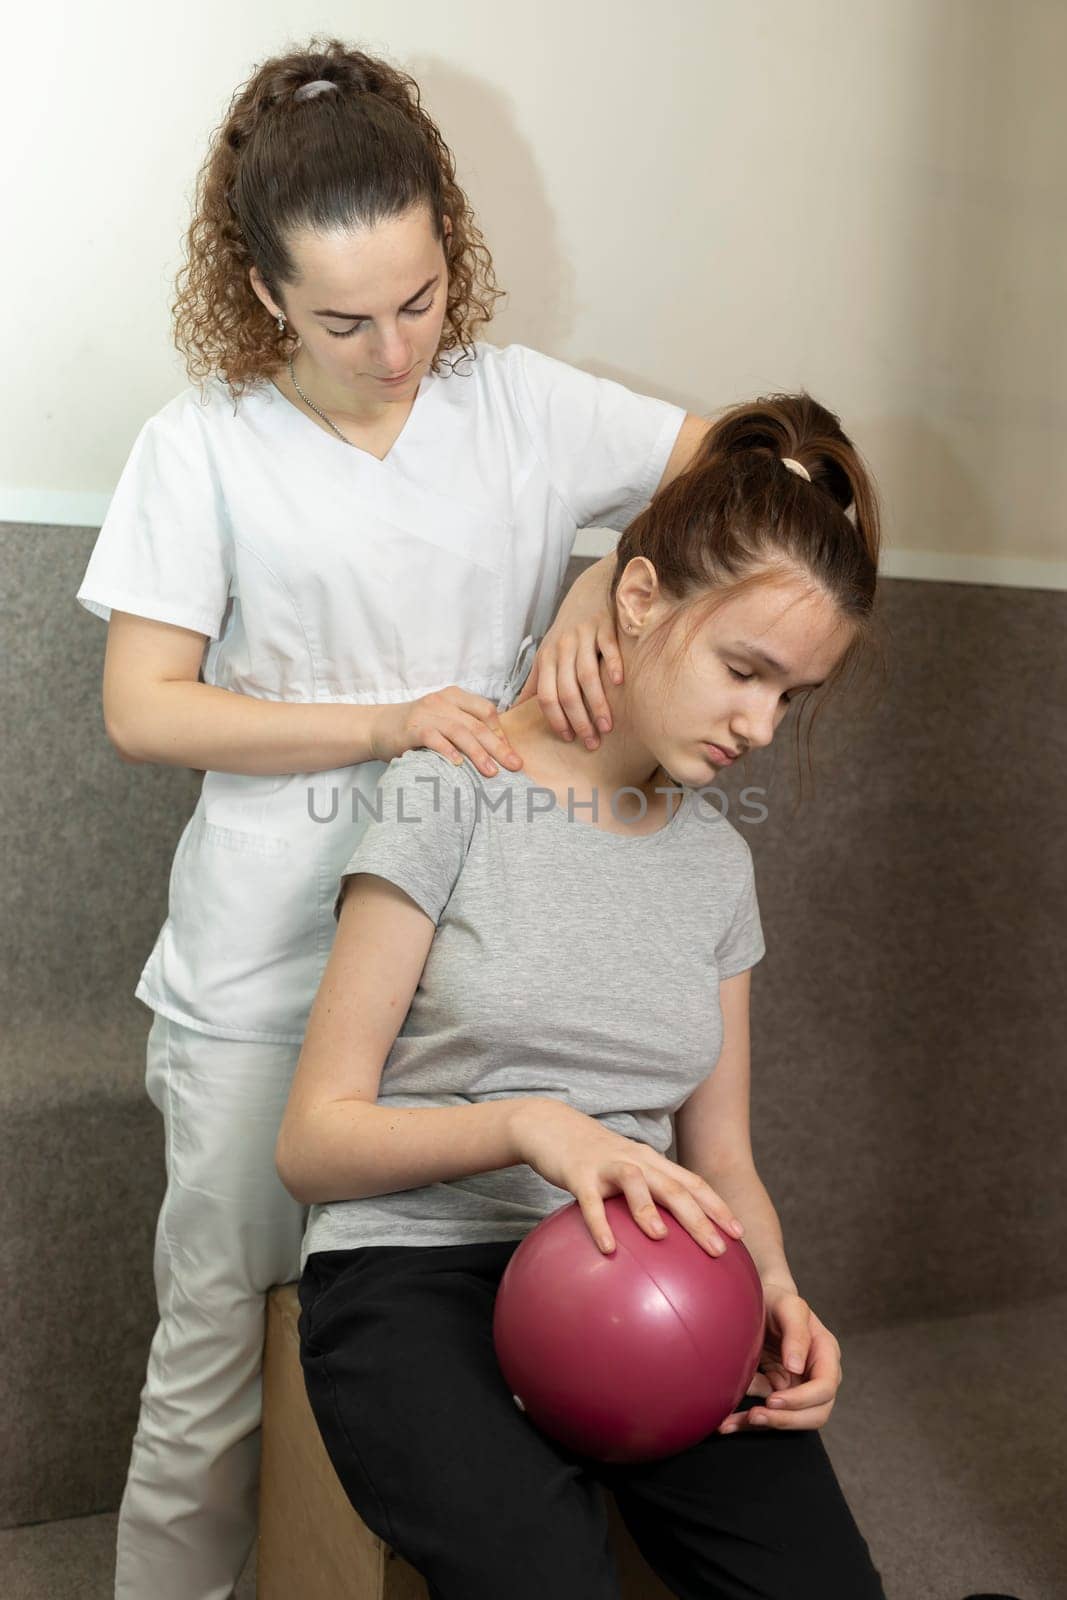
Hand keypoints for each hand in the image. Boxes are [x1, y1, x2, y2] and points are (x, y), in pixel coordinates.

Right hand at [370, 688, 522, 778]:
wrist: (376, 727)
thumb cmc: (416, 728)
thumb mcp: (444, 721)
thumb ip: (466, 728)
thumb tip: (499, 752)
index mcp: (455, 696)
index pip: (486, 711)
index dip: (501, 733)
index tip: (510, 754)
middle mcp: (442, 701)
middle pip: (478, 724)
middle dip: (498, 747)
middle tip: (515, 765)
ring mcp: (426, 713)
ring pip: (460, 732)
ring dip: (478, 753)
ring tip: (491, 772)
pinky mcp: (411, 728)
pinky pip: (434, 738)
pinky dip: (447, 751)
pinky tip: (458, 765)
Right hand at [512, 1097, 745, 1258]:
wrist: (550, 1125)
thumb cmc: (591, 1158)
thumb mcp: (622, 1172)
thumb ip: (643, 1199)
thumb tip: (664, 1241)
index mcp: (651, 1162)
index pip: (692, 1182)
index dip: (717, 1206)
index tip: (739, 1233)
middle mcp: (635, 1160)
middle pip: (674, 1186)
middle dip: (700, 1217)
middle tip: (719, 1249)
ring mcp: (607, 1164)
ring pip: (636, 1183)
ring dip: (650, 1210)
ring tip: (663, 1238)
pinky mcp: (578, 1173)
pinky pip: (590, 1200)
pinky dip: (600, 1223)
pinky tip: (608, 1249)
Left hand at [513, 561, 622, 747]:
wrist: (589, 594)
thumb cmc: (566, 633)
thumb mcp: (545, 656)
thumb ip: (534, 685)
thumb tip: (514, 712)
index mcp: (546, 659)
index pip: (546, 696)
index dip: (556, 719)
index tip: (569, 738)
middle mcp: (562, 648)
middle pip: (567, 691)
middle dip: (578, 720)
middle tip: (591, 742)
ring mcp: (583, 637)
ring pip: (587, 675)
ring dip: (597, 704)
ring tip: (607, 726)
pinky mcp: (604, 626)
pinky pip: (609, 649)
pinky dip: (614, 666)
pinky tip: (619, 684)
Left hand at [717, 1284, 841, 1434]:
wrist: (761, 1303)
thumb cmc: (779, 1301)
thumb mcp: (789, 1307)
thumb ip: (796, 1333)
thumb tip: (796, 1368)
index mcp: (826, 1355)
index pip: (825, 1388)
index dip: (802, 1399)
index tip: (774, 1399)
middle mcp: (816, 1376)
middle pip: (815, 1414)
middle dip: (785, 1420)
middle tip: (756, 1415)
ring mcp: (798, 1388)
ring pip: (790, 1420)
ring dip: (764, 1425)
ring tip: (732, 1423)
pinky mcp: (777, 1394)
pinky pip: (767, 1414)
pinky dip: (746, 1422)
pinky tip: (727, 1424)